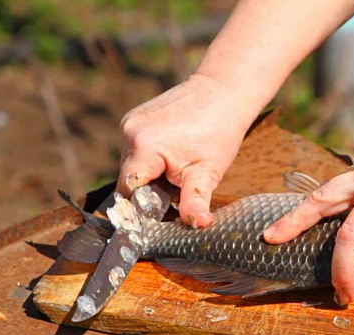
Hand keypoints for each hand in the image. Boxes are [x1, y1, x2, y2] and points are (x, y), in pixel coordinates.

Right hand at [117, 73, 259, 226]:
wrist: (224, 91)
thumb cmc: (220, 131)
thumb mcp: (208, 171)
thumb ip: (196, 200)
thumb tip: (198, 225)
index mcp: (143, 146)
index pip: (128, 191)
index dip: (141, 208)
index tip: (159, 216)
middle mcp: (129, 131)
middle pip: (129, 179)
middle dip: (148, 192)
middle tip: (176, 193)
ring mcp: (130, 122)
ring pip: (132, 165)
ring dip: (150, 175)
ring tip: (178, 170)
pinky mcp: (135, 117)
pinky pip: (136, 150)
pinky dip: (150, 160)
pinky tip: (173, 156)